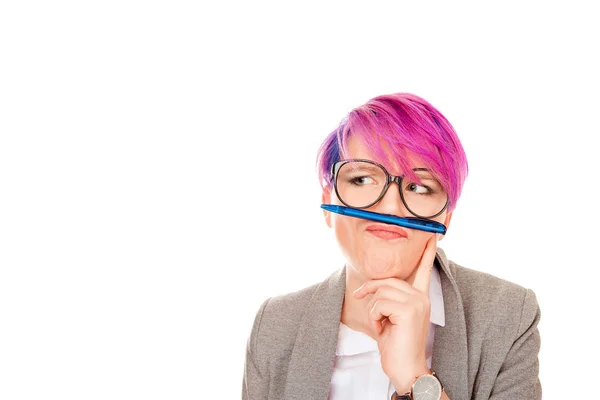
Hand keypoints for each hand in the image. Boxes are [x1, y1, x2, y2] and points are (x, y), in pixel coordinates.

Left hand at [353, 234, 437, 393]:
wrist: (406, 368)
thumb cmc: (396, 346)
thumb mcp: (391, 318)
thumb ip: (389, 300)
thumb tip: (374, 287)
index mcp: (420, 298)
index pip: (423, 270)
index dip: (426, 253)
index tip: (430, 236)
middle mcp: (421, 297)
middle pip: (388, 281)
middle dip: (370, 291)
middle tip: (363, 302)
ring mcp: (417, 303)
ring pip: (381, 292)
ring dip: (373, 310)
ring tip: (382, 325)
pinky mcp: (408, 310)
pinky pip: (379, 304)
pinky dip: (374, 317)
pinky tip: (384, 330)